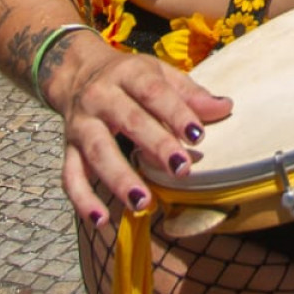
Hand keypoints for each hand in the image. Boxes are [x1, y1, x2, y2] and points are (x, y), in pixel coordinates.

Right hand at [47, 34, 231, 224]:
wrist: (78, 73)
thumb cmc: (130, 78)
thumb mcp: (159, 74)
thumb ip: (190, 93)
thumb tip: (225, 107)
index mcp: (128, 73)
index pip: (154, 92)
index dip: (176, 113)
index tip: (198, 136)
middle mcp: (101, 97)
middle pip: (128, 120)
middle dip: (156, 146)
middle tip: (181, 170)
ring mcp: (81, 124)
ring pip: (98, 152)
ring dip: (119, 179)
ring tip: (143, 202)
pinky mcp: (68, 148)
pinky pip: (70, 176)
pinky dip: (82, 199)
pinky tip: (100, 220)